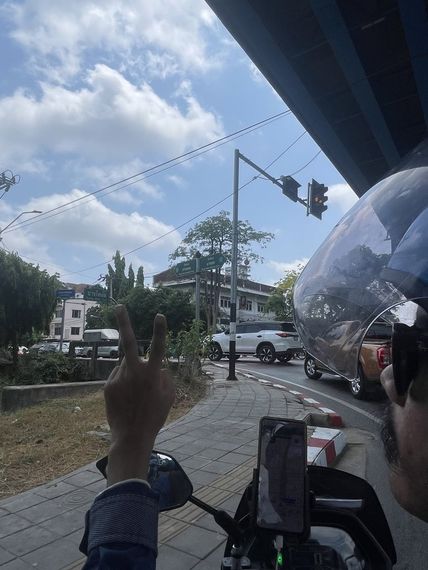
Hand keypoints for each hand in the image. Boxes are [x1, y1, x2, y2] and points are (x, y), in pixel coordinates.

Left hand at [104, 305, 174, 484]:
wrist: (131, 437)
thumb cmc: (155, 416)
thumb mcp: (169, 396)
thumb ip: (165, 376)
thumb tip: (157, 365)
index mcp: (152, 374)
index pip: (158, 348)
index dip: (160, 331)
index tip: (159, 315)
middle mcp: (134, 372)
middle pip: (128, 342)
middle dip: (124, 322)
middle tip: (119, 306)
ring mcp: (119, 378)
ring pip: (125, 365)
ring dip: (131, 371)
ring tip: (135, 393)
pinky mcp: (108, 385)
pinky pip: (117, 376)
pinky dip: (123, 382)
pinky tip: (126, 398)